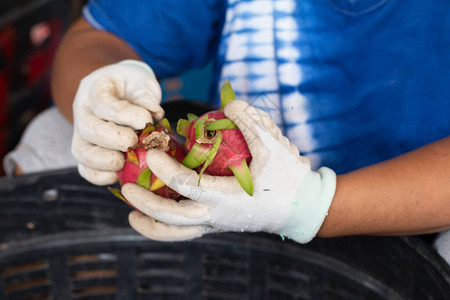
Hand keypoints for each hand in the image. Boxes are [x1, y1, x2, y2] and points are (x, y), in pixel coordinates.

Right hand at [71, 60, 163, 184]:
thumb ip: (146, 97)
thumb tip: (154, 115)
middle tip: (134, 142)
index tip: (145, 120)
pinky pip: (84, 168)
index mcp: (96, 89)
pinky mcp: (87, 151)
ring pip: (81, 151)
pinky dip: (98, 176)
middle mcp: (83, 111)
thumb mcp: (141, 82)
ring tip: (123, 163)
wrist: (123, 90)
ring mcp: (81, 133)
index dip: (124, 114)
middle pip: (88, 128)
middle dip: (113, 138)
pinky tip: (116, 176)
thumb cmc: (133, 86)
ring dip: (103, 161)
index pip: (102, 102)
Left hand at [123, 100, 335, 242]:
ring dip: (152, 226)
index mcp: (228, 198)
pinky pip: (187, 232)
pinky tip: (156, 217)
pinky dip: (167, 228)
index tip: (150, 153)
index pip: (186, 185)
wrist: (303, 208)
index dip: (164, 168)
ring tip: (131, 217)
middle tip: (125, 188)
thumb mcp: (274, 145)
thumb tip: (228, 104)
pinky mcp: (220, 225)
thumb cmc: (289, 178)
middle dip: (145, 204)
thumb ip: (251, 121)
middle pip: (172, 219)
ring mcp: (217, 224)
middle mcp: (218, 216)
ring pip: (177, 234)